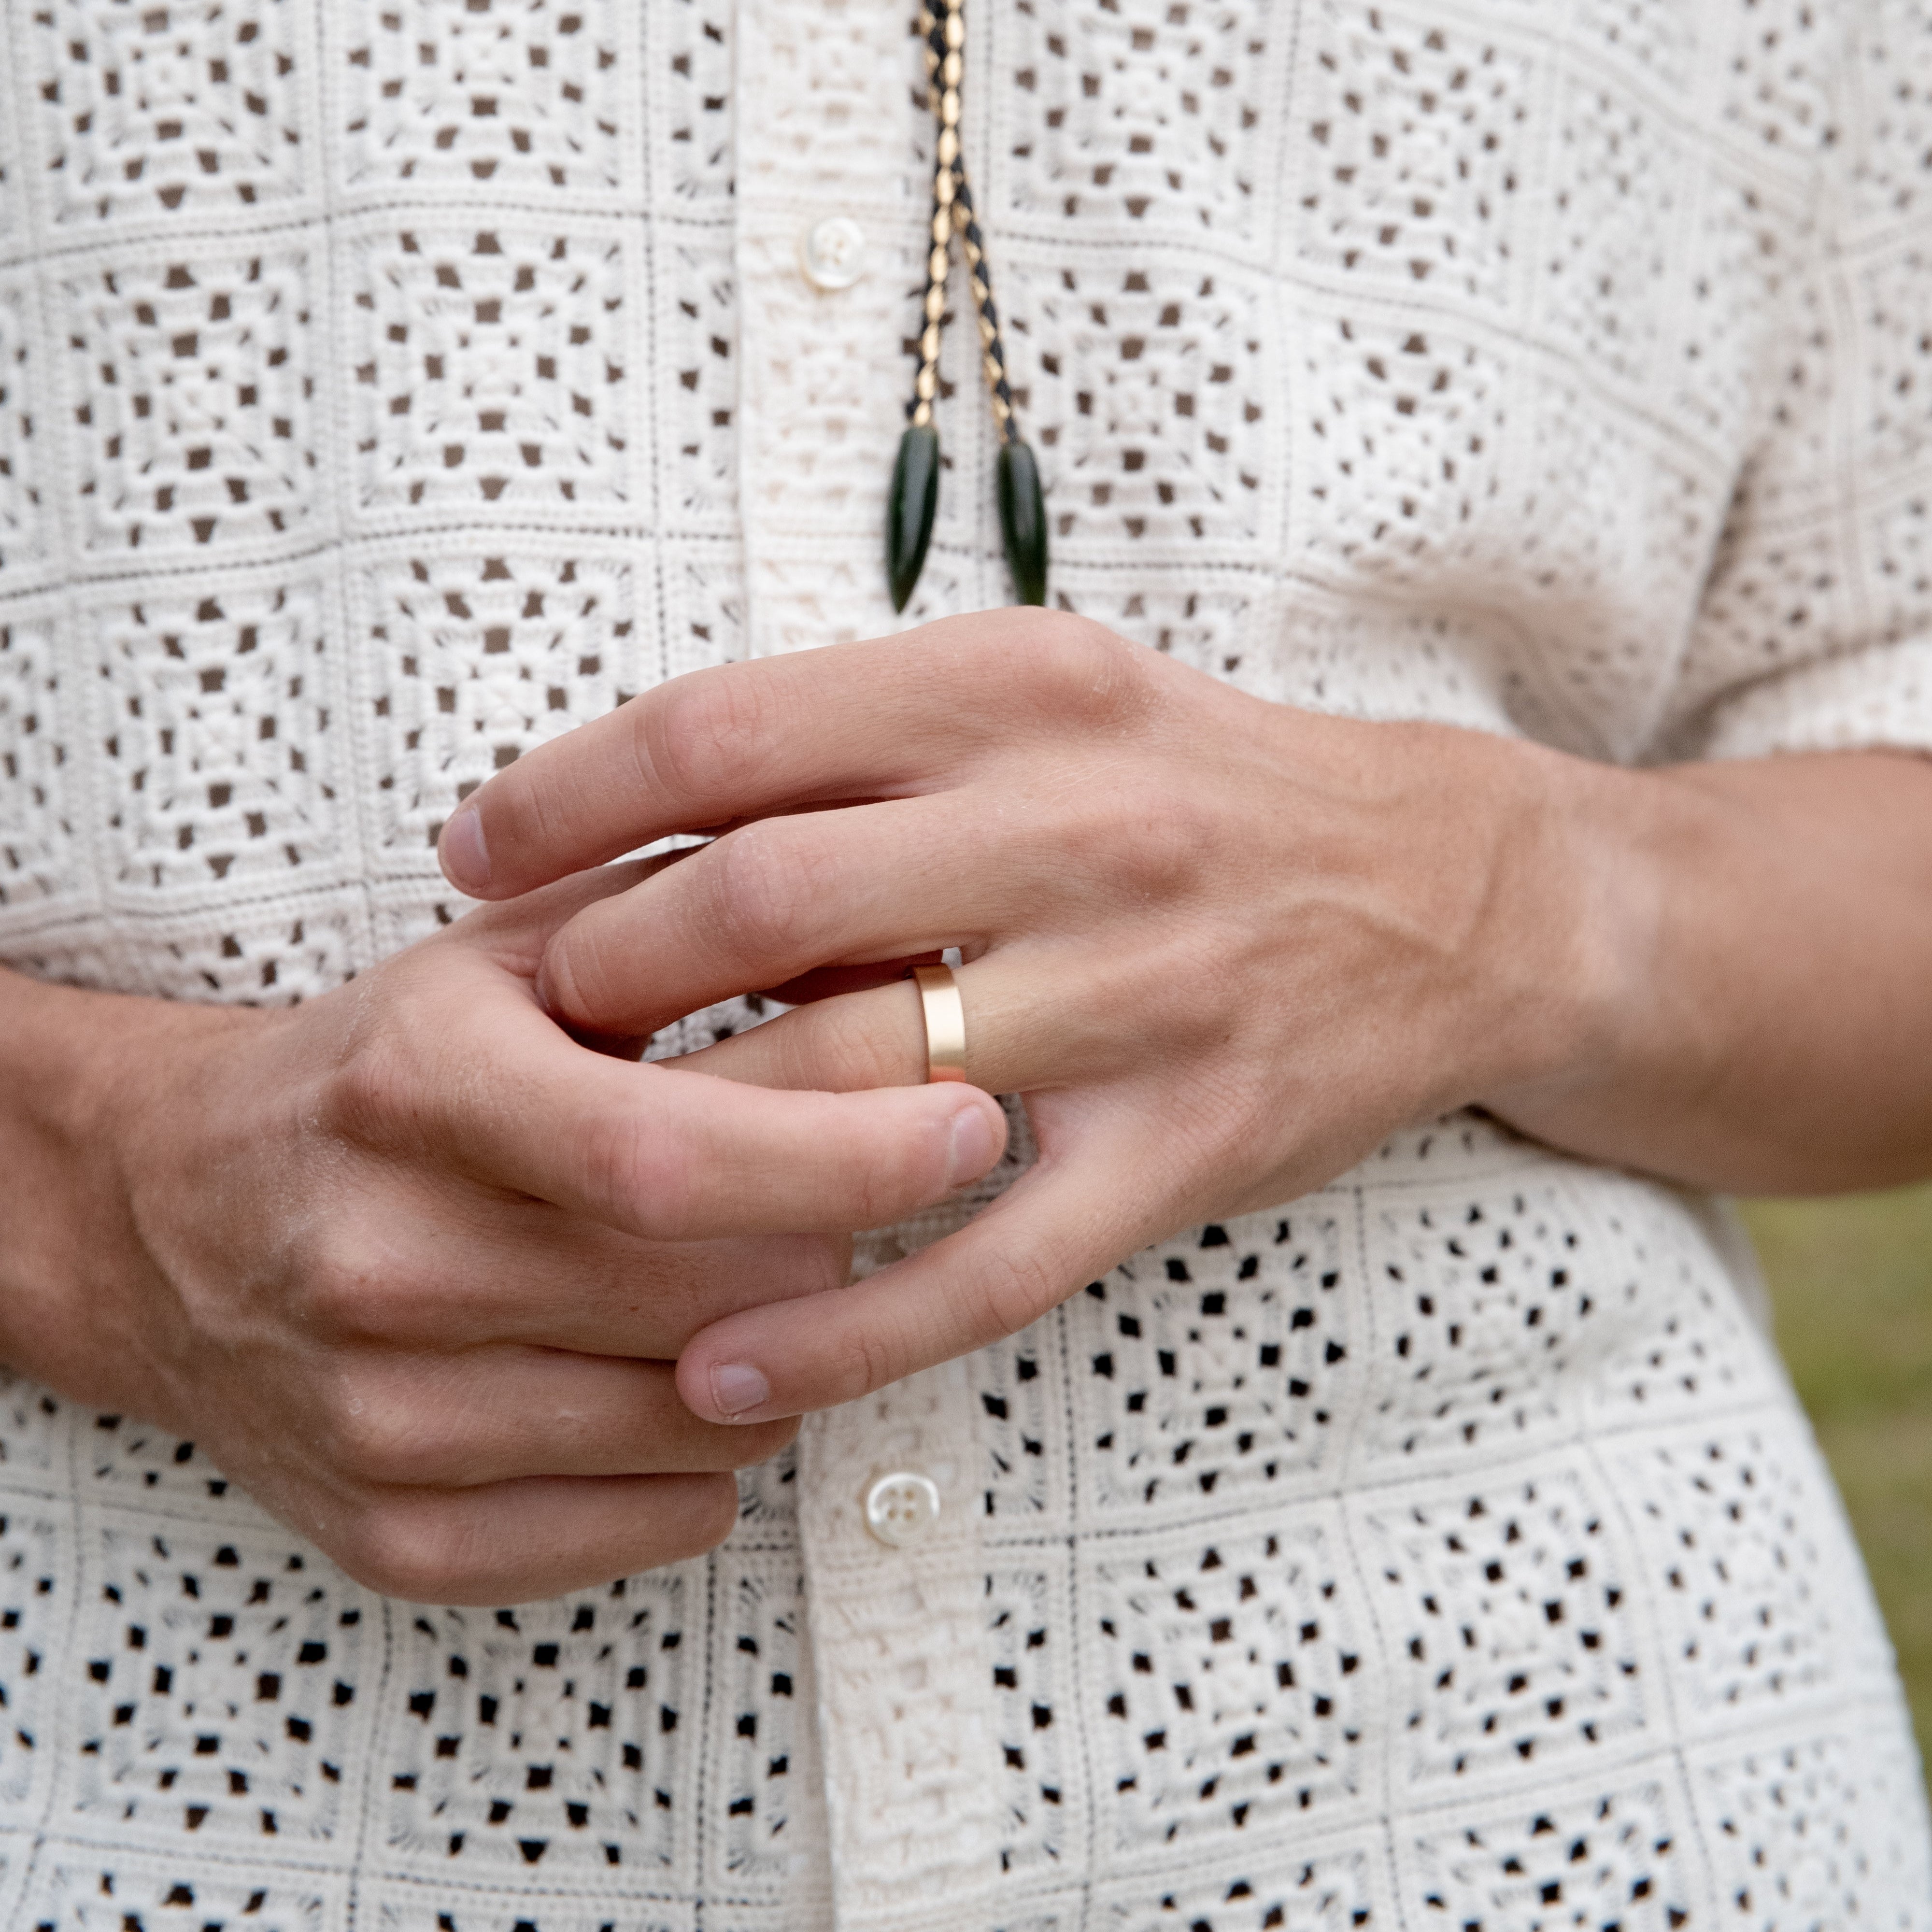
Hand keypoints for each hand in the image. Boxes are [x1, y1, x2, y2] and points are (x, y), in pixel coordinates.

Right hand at [0, 864, 1005, 1601]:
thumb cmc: (383, 1070)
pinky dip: (706, 1463)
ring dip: (780, 1357)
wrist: (163, 1209)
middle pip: (716, 1300)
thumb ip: (684, 928)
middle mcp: (382, 1258)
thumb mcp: (507, 956)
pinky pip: (647, 1527)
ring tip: (738, 1280)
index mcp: (419, 1086)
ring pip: (705, 1426)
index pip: (671, 1157)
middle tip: (832, 1198)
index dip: (850, 1153)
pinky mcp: (390, 1530)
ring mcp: (377, 1414)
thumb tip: (889, 936)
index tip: (970, 1127)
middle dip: (828, 1246)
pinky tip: (671, 1380)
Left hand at [439, 612, 1614, 1425]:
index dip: (570, 793)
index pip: (735, 729)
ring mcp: (1143, 1000)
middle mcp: (1081, 831)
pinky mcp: (1189, 1148)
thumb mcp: (1052, 701)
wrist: (1458, 894)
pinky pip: (981, 1264)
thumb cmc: (1205, 793)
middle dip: (607, 974)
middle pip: (766, 909)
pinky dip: (838, 1327)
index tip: (475, 852)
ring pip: (853, 1093)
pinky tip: (719, 1366)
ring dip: (685, 1151)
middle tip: (539, 1022)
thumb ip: (868, 750)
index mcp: (1022, 692)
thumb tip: (650, 830)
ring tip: (589, 1184)